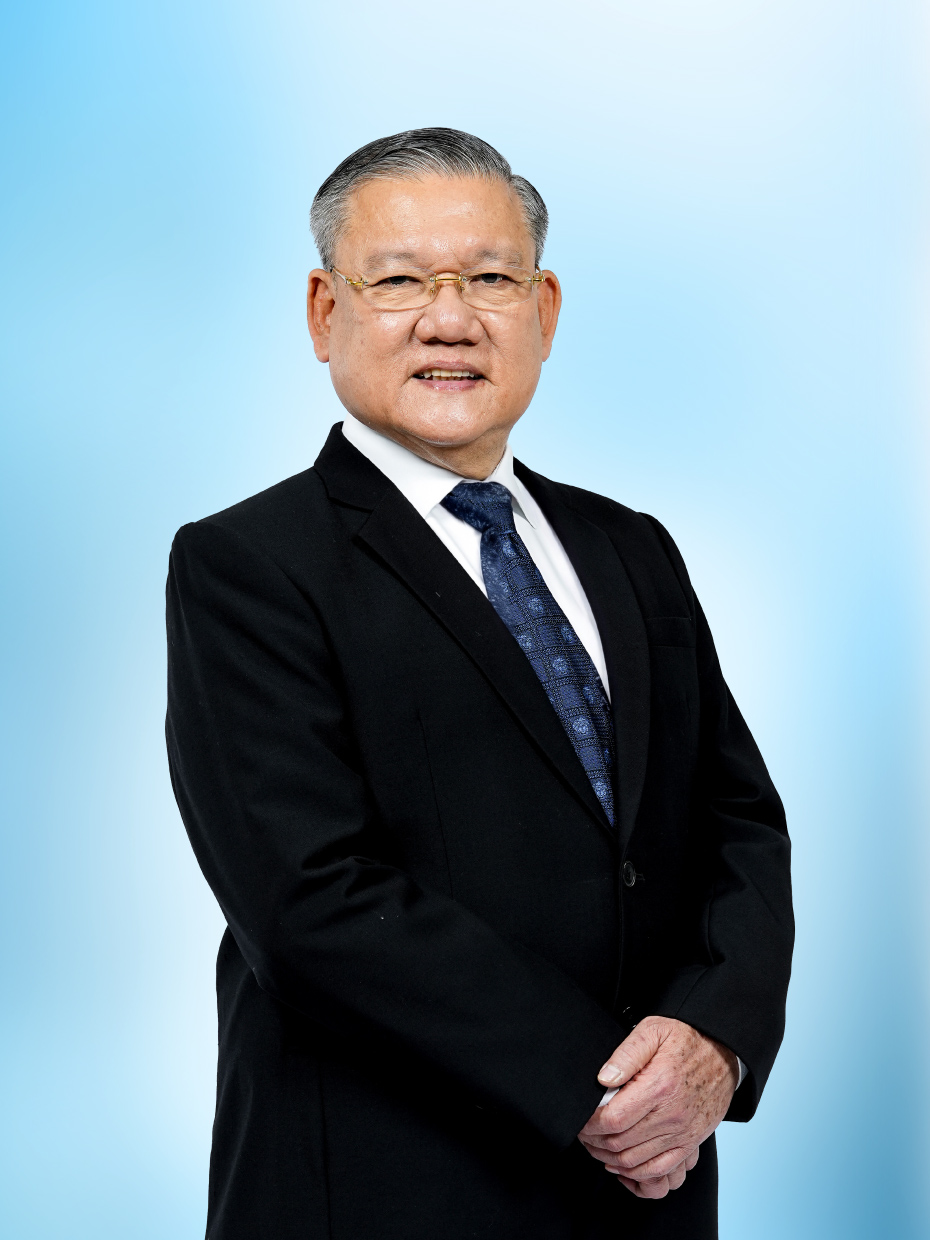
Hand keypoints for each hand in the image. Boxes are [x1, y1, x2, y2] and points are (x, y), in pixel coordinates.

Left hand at [577, 1016, 738, 1197]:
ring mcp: (683, 1133)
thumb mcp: (653, 1031)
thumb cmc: (687, 1039)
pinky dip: (637, 1173)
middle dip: (595, 1142)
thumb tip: (603, 1078)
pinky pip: (661, 1171)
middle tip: (584, 1133)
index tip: (581, 1120)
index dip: (590, 1125)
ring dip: (610, 1159)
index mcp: (659, 1086)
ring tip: (597, 1146)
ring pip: (636, 1162)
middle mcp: (672, 1115)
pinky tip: (622, 1164)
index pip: (613, 1119)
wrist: (723, 1052)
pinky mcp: (691, 1143)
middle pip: (621, 1144)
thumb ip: (626, 1054)